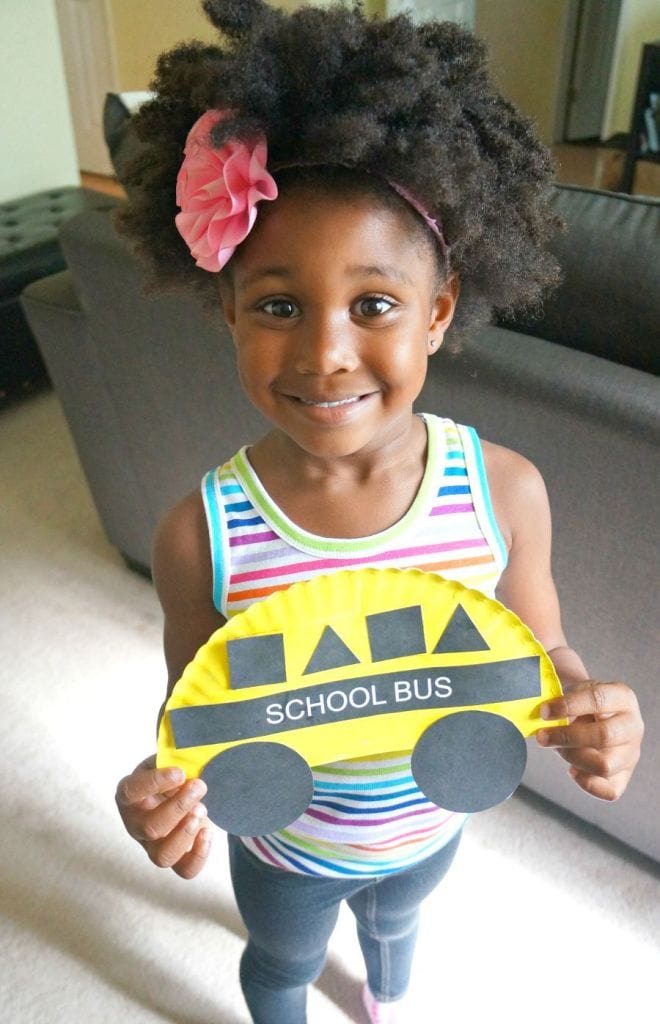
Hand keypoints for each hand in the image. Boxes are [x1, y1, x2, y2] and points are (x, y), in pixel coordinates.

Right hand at [115, 756, 211, 877]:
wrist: (179, 790)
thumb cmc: (171, 773)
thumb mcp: (166, 758)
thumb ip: (173, 752)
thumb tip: (190, 746)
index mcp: (128, 795)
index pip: (131, 792)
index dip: (155, 783)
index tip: (180, 772)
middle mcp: (136, 824)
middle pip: (150, 828)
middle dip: (179, 807)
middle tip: (200, 786)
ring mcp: (152, 845)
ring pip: (162, 857)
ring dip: (185, 834)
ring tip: (202, 810)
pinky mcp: (174, 858)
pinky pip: (184, 870)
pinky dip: (198, 856)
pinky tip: (208, 832)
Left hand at [536, 680, 643, 800]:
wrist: (595, 716)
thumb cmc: (582, 703)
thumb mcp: (574, 690)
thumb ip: (560, 697)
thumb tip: (540, 708)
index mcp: (622, 697)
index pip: (598, 699)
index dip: (568, 706)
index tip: (544, 711)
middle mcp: (632, 726)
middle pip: (604, 736)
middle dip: (566, 737)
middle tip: (542, 736)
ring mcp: (631, 753)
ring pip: (604, 765)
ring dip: (572, 758)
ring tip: (558, 749)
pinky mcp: (624, 776)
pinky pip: (609, 791)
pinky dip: (586, 783)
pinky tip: (572, 770)